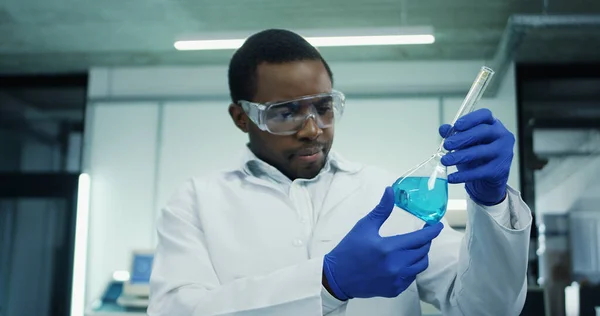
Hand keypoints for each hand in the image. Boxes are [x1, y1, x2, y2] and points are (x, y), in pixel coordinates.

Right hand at [322, 187, 443, 299]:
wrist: (337, 277)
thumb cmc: (349, 249)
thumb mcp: (364, 226)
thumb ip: (382, 210)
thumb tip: (391, 191)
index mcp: (389, 248)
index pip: (419, 238)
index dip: (432, 231)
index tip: (438, 225)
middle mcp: (396, 266)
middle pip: (423, 251)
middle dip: (425, 241)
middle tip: (422, 234)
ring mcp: (396, 280)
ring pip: (421, 265)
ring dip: (421, 255)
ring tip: (415, 247)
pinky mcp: (394, 290)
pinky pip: (412, 277)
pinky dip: (412, 268)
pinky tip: (404, 262)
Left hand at [439, 108, 514, 205]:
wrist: (487, 180)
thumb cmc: (476, 156)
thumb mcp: (464, 143)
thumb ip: (454, 134)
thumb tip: (443, 129)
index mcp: (493, 125)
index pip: (485, 115)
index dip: (471, 119)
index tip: (456, 125)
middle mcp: (502, 136)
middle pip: (483, 132)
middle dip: (462, 138)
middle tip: (447, 145)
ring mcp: (504, 153)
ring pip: (481, 152)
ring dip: (460, 156)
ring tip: (445, 160)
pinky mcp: (500, 170)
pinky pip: (479, 172)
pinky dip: (463, 175)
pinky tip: (452, 177)